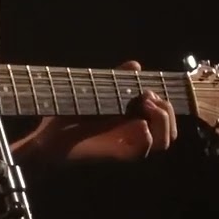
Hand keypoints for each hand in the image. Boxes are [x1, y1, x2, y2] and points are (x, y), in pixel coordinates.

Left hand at [30, 60, 176, 162]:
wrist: (47, 133)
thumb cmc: (69, 113)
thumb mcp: (96, 91)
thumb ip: (117, 80)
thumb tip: (136, 65)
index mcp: (132, 120)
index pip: (165, 117)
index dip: (165, 103)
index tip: (147, 89)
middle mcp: (134, 135)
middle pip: (171, 131)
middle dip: (168, 110)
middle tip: (147, 97)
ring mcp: (129, 145)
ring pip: (164, 142)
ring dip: (163, 122)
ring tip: (146, 107)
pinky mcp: (119, 153)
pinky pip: (145, 150)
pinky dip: (148, 137)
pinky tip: (139, 124)